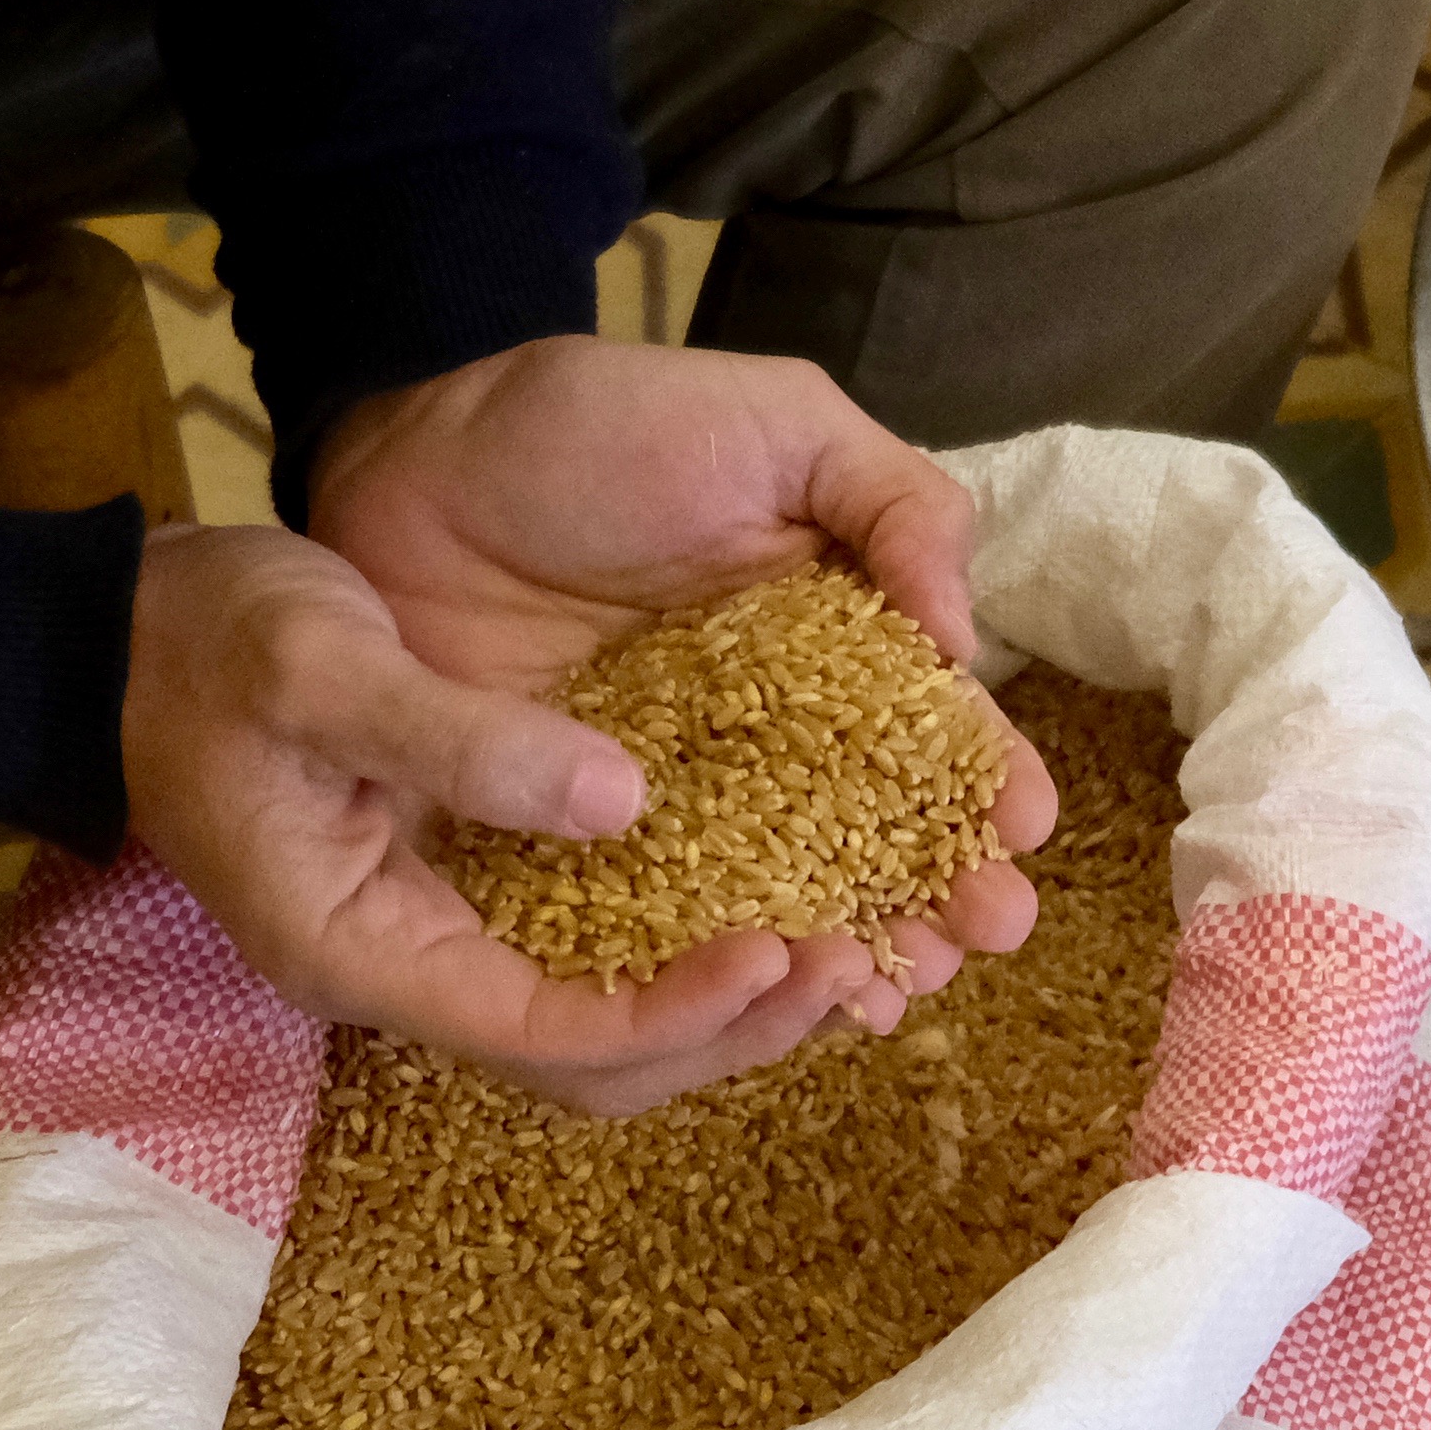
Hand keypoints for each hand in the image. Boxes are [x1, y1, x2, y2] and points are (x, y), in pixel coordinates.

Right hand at [122, 522, 873, 1114]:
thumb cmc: (207, 641)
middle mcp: (404, 970)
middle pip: (591, 1066)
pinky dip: (680, 946)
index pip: (543, 1036)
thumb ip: (463, 739)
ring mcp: (432, 937)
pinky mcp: (460, 889)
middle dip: (723, 1032)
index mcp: (360, 947)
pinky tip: (765, 893)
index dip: (670, 1013)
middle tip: (847, 964)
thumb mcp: (323, 666)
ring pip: (598, 1024)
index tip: (778, 950)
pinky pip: (587, 955)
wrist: (123, 626)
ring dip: (718, 1005)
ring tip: (836, 942)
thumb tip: (626, 801)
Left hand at [308, 336, 1061, 983]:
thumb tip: (966, 641)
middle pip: (871, 829)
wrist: (408, 466)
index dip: (979, 777)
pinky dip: (711, 974)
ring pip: (783, 892)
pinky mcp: (576, 848)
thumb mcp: (772, 422)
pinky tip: (766, 1006)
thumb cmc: (594, 426)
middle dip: (938, 885)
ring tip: (898, 983)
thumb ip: (891, 503)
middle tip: (982, 934)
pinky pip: (659, 924)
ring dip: (853, 940)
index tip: (1021, 832)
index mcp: (828, 636)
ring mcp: (672, 799)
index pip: (923, 724)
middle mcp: (765, 734)